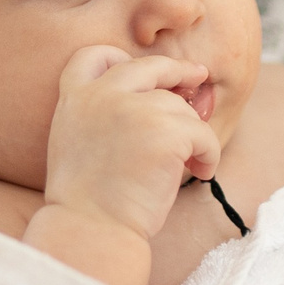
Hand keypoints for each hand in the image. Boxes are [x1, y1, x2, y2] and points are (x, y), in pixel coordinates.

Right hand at [42, 45, 220, 242]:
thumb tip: (154, 99)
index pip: (94, 55)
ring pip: (182, 109)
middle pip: (151, 66)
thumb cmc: (88, 201)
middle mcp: (102, 95)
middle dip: (178, 70)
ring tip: (190, 163)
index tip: (145, 70)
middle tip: (198, 76)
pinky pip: (203, 134)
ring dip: (193, 135)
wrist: (91, 229)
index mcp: (75, 98)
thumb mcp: (76, 142)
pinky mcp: (164, 131)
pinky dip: (209, 154)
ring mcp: (134, 109)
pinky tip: (201, 172)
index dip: (119, 57)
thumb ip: (101, 114)